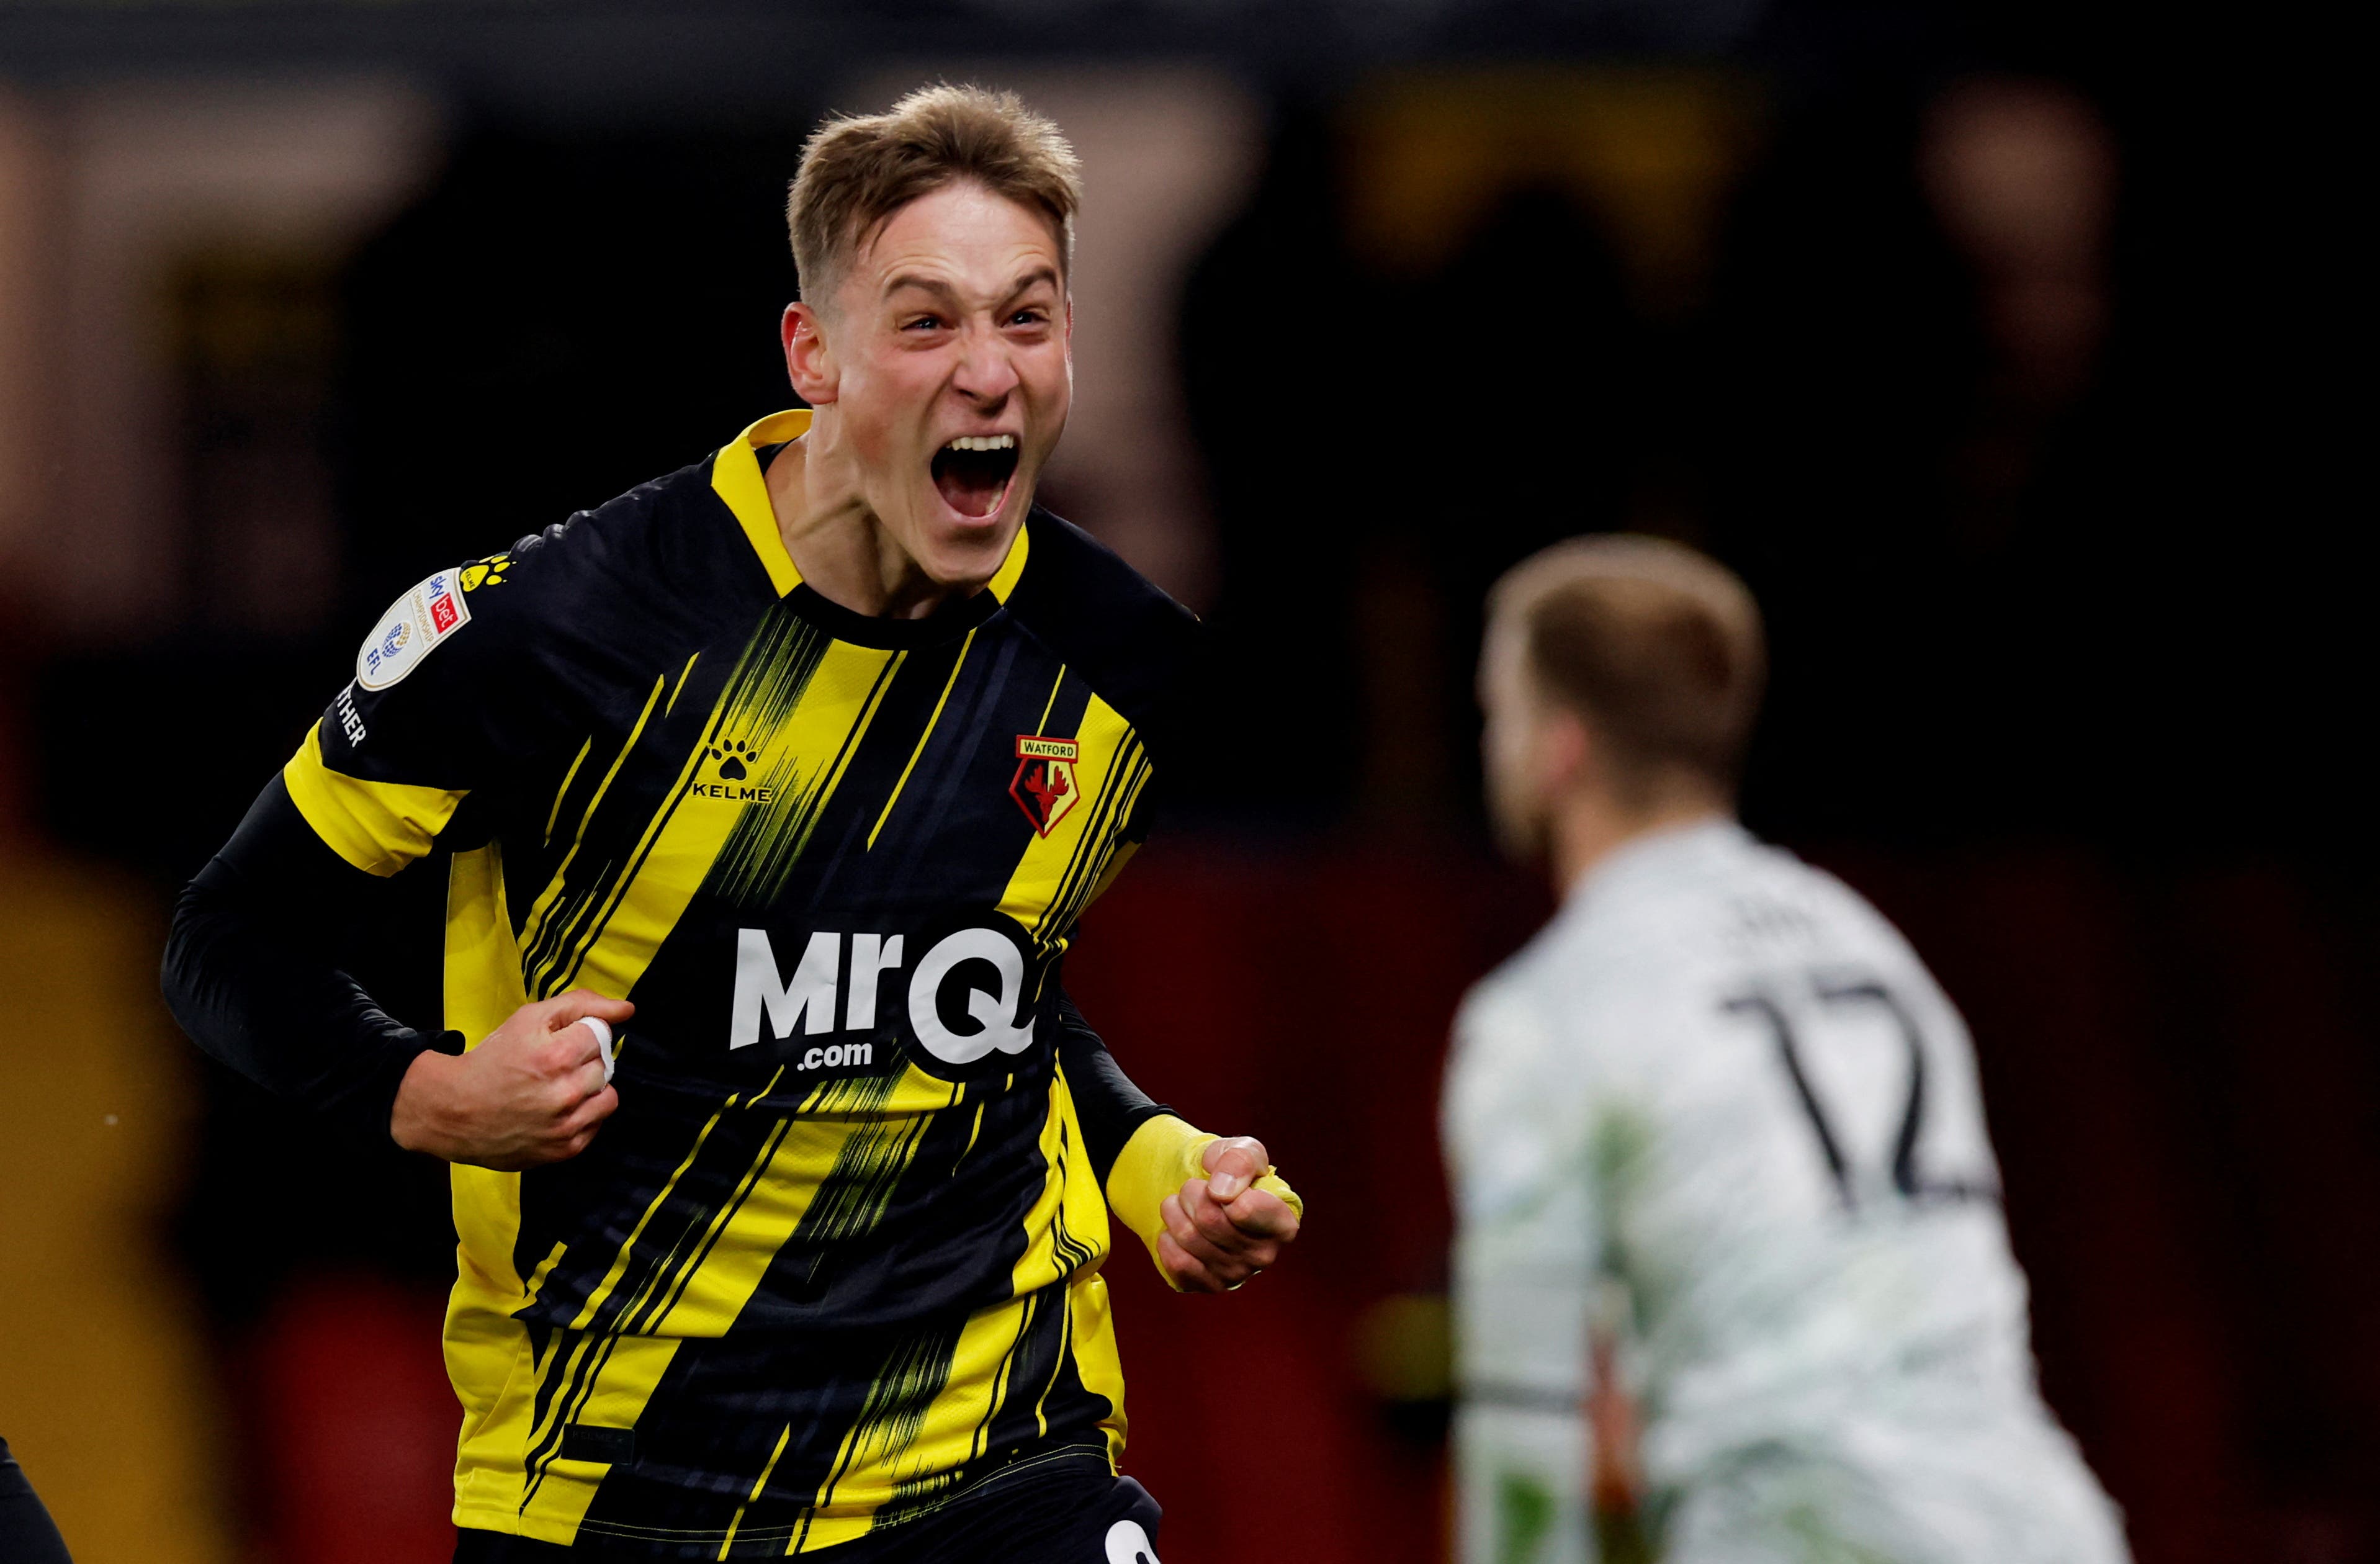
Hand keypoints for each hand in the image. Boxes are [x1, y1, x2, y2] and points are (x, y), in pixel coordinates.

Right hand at [390, 989, 631, 1169]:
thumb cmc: (492, 1060)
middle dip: (584, 1061)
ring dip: (590, 1089)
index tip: (558, 1042)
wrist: (454, 1111)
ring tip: (559, 1088)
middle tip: (553, 1066)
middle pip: (604, 1065)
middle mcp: (565, 1094)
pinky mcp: (566, 1150)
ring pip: (608, 1096)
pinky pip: (597, 1124)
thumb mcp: (528, 1019)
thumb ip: (580, 1005)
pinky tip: (557, 1109)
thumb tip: (626, 1009)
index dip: (579, 1034)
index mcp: (556, 1057)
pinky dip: (583, 1115)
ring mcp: (567, 1126)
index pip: (600, 1034)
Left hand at [1157, 1136, 1299, 1293]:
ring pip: (1189, 1237)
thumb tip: (1222, 1192)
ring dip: (1175, 1211)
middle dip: (1191, 1193)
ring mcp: (1236, 1275)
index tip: (1220, 1182)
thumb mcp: (1241, 1150)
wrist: (1202, 1192)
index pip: (1244, 1209)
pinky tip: (1175, 1231)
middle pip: (1209, 1220)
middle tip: (1194, 1188)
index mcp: (1283, 1223)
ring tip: (1182, 1205)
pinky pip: (1176, 1263)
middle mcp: (1265, 1255)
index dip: (1222, 1187)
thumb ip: (1239, 1161)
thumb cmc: (1230, 1172)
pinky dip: (1167, 1239)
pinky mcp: (1207, 1285)